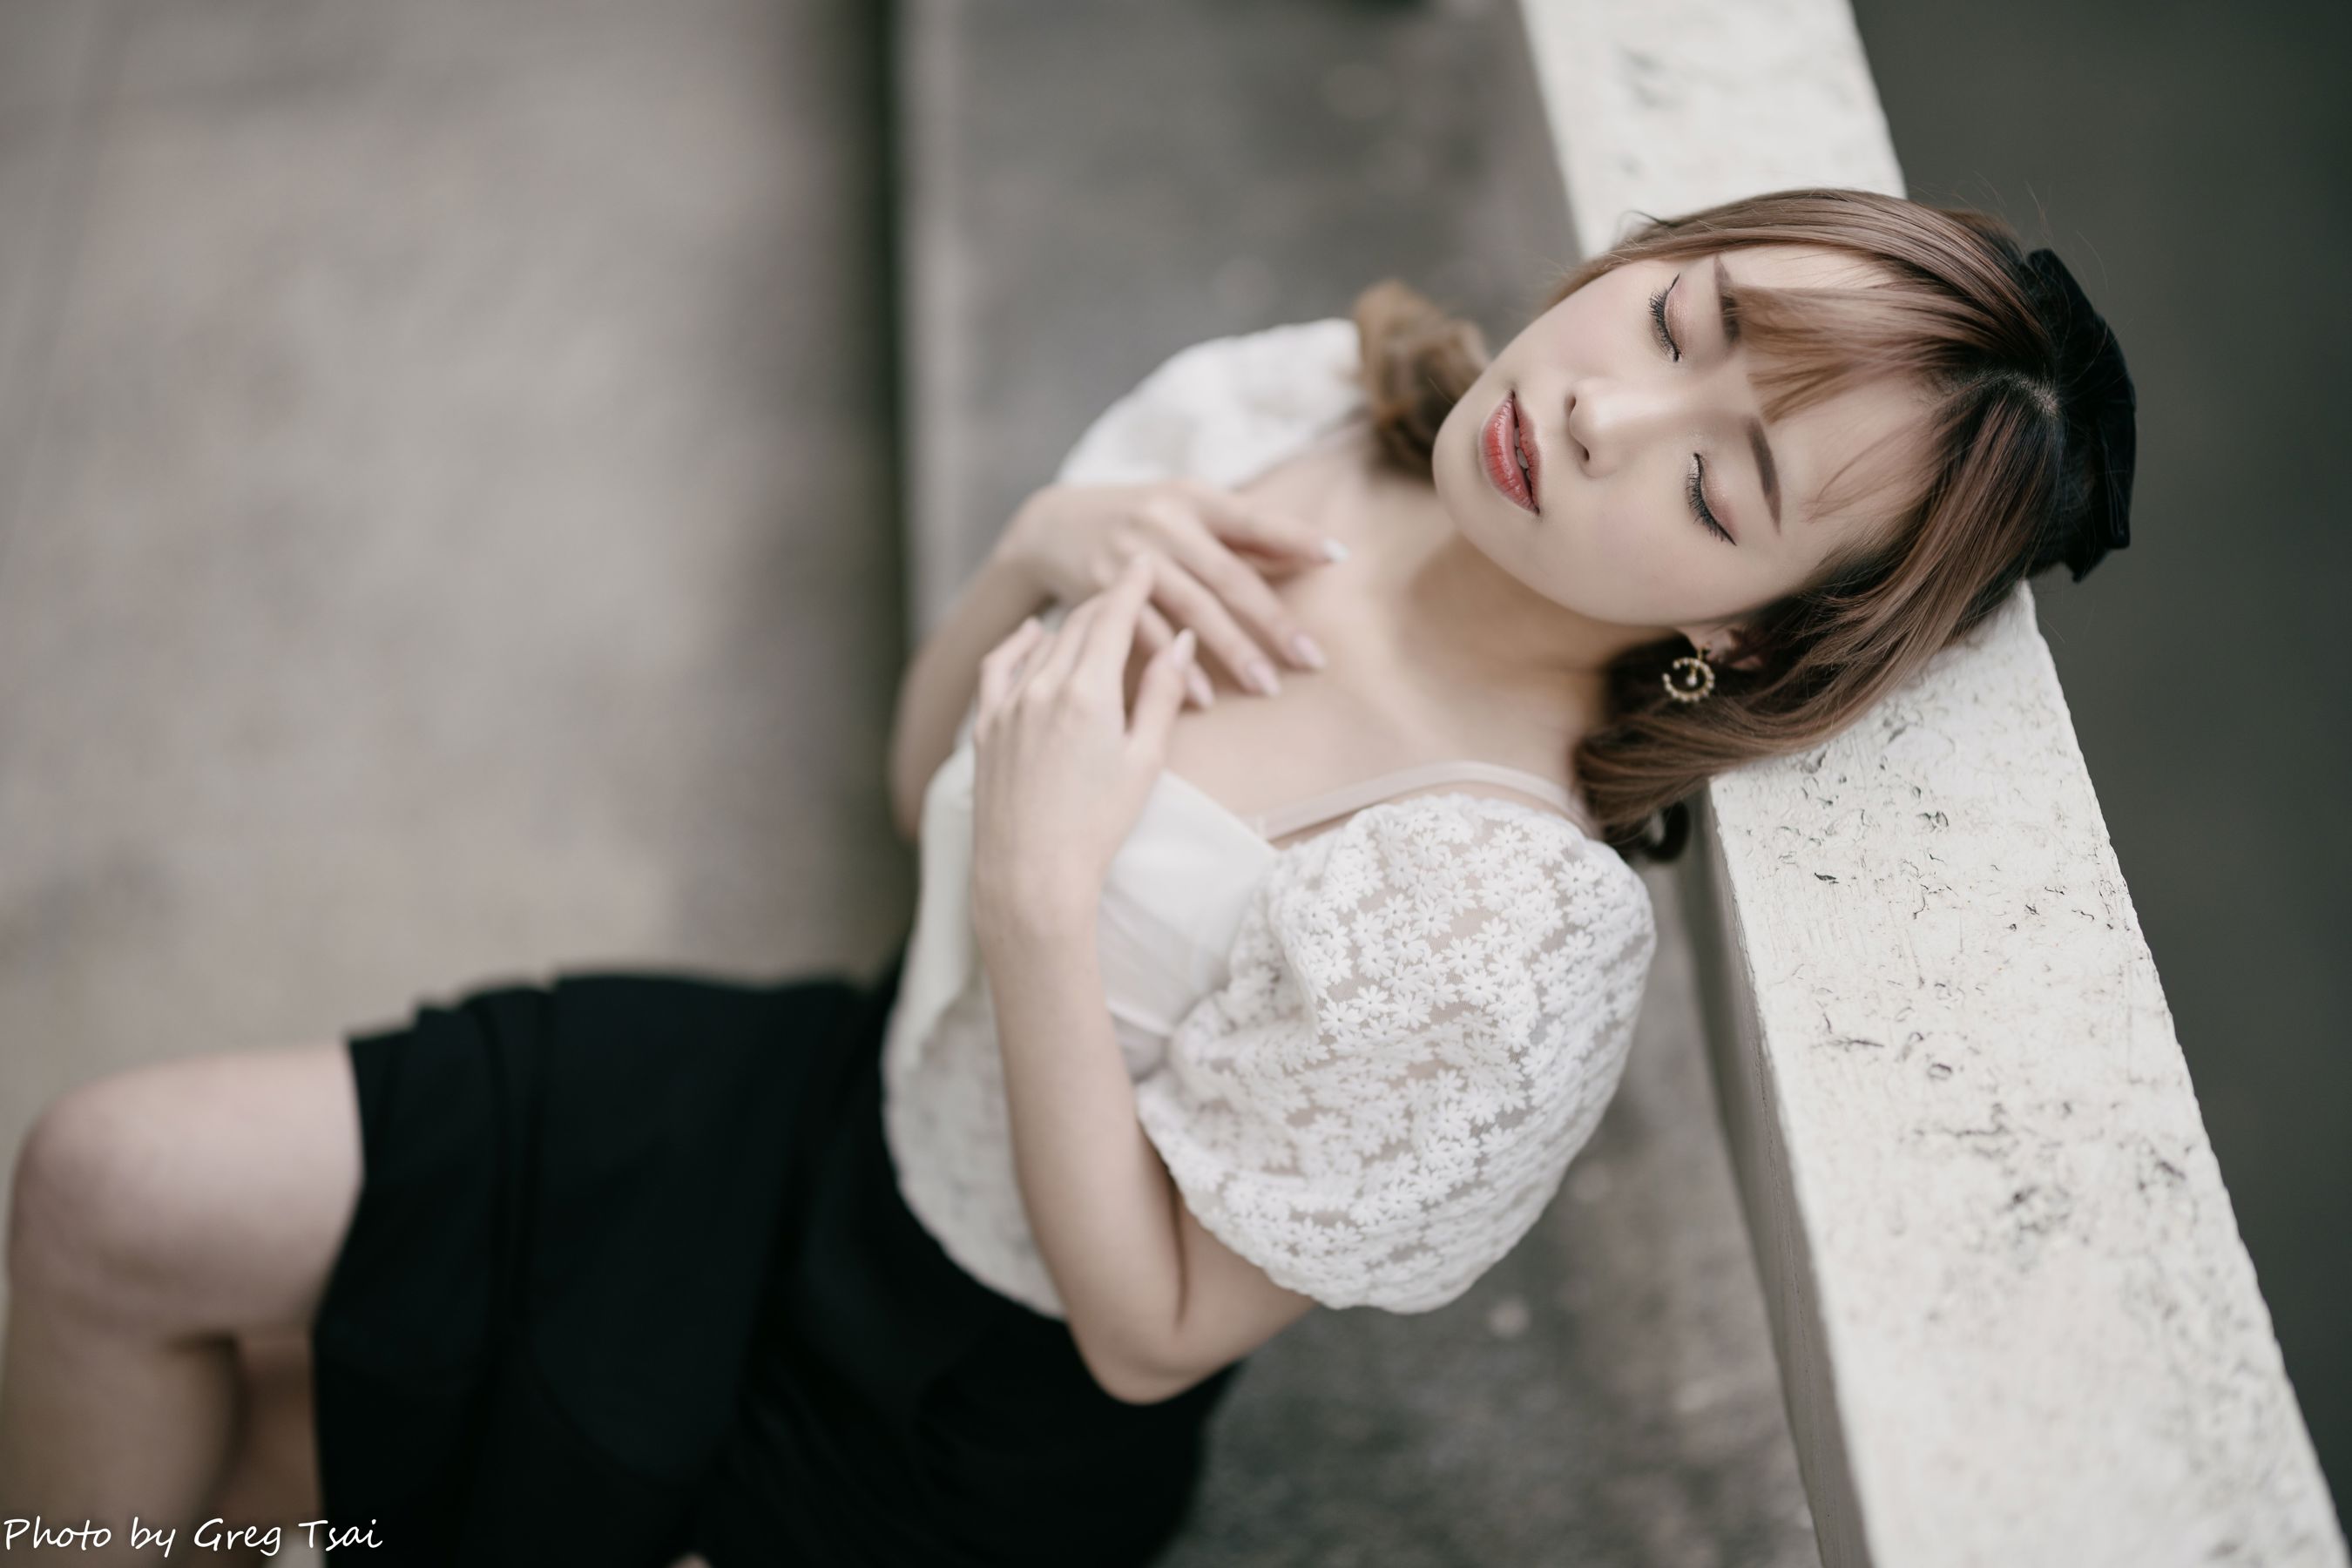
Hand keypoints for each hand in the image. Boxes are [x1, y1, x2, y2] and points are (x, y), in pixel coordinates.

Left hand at [969, 554, 1196, 927]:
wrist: (1031, 874)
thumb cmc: (1097, 826)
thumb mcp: (1144, 760)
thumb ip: (1161, 694)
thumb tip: (1178, 640)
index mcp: (1087, 691)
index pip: (1112, 617)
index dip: (1131, 585)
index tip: (1144, 563)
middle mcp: (1041, 687)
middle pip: (1077, 623)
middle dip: (1106, 600)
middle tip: (1129, 587)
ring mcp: (1007, 706)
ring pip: (1041, 642)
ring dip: (1069, 622)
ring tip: (1093, 614)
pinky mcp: (985, 728)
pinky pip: (998, 668)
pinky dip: (1018, 644)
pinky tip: (1031, 637)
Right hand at [993, 478, 1342, 705]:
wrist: (1050, 523)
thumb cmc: (1140, 519)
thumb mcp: (1186, 508)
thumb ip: (1240, 532)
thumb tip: (1309, 554)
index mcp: (1193, 499)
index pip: (1253, 519)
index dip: (1294, 537)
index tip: (1337, 557)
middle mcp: (1164, 524)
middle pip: (1228, 576)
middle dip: (1272, 620)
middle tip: (1311, 659)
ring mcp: (1131, 558)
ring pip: (1192, 609)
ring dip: (1231, 651)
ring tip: (1267, 686)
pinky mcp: (1101, 591)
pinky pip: (1147, 635)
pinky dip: (1177, 667)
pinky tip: (1204, 697)